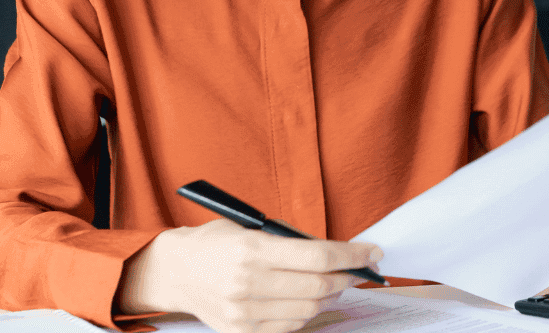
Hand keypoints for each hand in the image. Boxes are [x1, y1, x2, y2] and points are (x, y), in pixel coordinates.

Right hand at [117, 219, 382, 332]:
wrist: (175, 271)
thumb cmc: (217, 242)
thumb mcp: (252, 228)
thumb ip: (292, 241)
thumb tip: (337, 252)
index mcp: (252, 250)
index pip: (318, 256)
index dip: (353, 255)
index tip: (373, 253)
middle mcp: (247, 283)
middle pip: (318, 287)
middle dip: (347, 277)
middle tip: (359, 270)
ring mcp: (244, 312)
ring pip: (308, 311)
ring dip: (331, 298)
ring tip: (336, 284)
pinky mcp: (241, 331)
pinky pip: (289, 328)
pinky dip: (308, 315)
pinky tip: (312, 301)